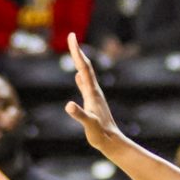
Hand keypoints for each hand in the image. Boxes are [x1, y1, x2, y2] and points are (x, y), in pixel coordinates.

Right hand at [65, 32, 122, 151]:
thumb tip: (68, 105)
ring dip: (79, 61)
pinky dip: (80, 77)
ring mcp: (94, 96)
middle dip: (77, 51)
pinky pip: (85, 85)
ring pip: (85, 74)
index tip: (72, 37)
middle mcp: (94, 90)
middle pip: (85, 66)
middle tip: (71, 37)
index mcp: (92, 92)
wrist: (112, 142)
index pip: (83, 67)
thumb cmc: (100, 134)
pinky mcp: (92, 102)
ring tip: (75, 52)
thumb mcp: (89, 124)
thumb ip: (79, 114)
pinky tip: (78, 76)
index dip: (77, 52)